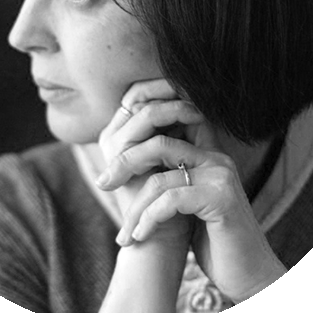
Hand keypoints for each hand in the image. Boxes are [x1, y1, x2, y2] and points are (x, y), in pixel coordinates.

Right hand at [97, 79, 202, 250]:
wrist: (164, 231)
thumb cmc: (174, 192)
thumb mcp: (177, 150)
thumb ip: (178, 124)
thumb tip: (195, 91)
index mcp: (123, 133)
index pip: (138, 93)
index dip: (163, 84)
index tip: (191, 81)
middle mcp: (113, 134)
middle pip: (137, 93)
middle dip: (168, 86)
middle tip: (195, 86)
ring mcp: (113, 143)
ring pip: (143, 104)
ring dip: (175, 101)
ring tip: (199, 106)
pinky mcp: (120, 153)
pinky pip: (146, 119)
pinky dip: (173, 112)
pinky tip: (196, 115)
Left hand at [98, 79, 285, 301]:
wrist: (249, 274)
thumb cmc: (212, 239)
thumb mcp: (187, 201)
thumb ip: (169, 176)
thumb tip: (127, 162)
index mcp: (207, 152)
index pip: (169, 122)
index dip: (139, 130)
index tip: (113, 160)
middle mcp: (216, 157)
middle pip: (158, 143)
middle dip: (124, 164)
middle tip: (104, 184)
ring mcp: (220, 175)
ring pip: (159, 177)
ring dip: (135, 208)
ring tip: (125, 233)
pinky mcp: (221, 198)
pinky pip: (171, 199)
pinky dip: (149, 219)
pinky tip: (141, 235)